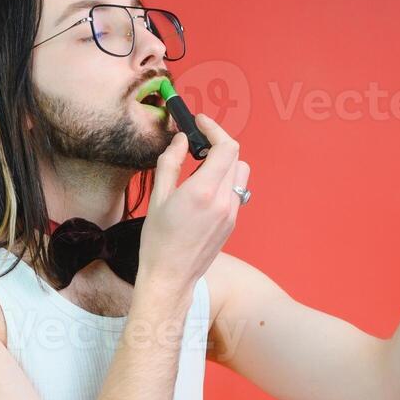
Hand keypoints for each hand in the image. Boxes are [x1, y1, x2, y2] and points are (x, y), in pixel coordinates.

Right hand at [138, 114, 249, 294]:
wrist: (170, 277)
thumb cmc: (158, 240)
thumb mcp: (158, 197)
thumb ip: (171, 162)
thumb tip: (181, 140)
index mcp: (204, 191)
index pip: (226, 147)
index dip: (215, 129)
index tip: (200, 122)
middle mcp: (224, 201)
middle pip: (236, 157)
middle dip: (218, 144)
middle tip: (197, 143)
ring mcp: (232, 213)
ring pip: (240, 174)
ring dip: (226, 162)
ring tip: (201, 167)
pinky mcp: (232, 223)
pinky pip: (236, 191)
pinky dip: (225, 180)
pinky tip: (204, 189)